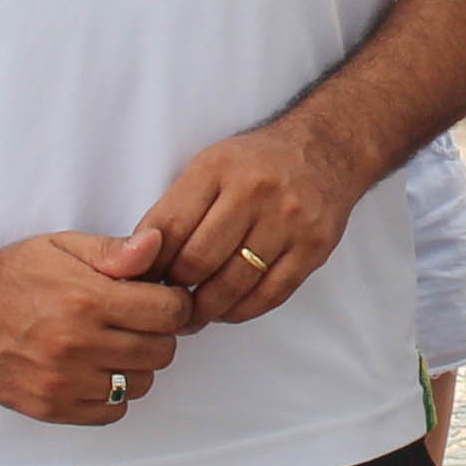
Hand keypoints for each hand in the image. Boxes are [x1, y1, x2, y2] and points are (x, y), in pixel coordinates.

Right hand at [0, 230, 193, 423]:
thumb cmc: (13, 275)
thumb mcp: (62, 246)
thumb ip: (114, 250)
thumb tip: (157, 245)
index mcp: (86, 299)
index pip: (170, 312)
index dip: (173, 303)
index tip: (161, 299)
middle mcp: (76, 343)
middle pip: (161, 351)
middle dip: (159, 334)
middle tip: (138, 322)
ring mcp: (62, 380)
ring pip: (141, 384)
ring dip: (137, 366)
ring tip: (113, 345)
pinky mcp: (50, 407)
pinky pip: (112, 411)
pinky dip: (113, 395)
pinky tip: (96, 371)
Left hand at [136, 121, 371, 327]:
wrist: (326, 150)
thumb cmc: (256, 163)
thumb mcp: (210, 166)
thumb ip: (176, 208)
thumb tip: (140, 260)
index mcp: (217, 168)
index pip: (168, 227)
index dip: (148, 263)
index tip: (142, 281)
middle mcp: (253, 192)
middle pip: (198, 260)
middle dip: (175, 290)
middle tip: (165, 303)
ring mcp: (288, 221)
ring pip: (233, 285)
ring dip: (206, 308)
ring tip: (192, 314)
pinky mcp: (313, 247)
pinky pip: (270, 294)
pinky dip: (242, 311)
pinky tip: (228, 310)